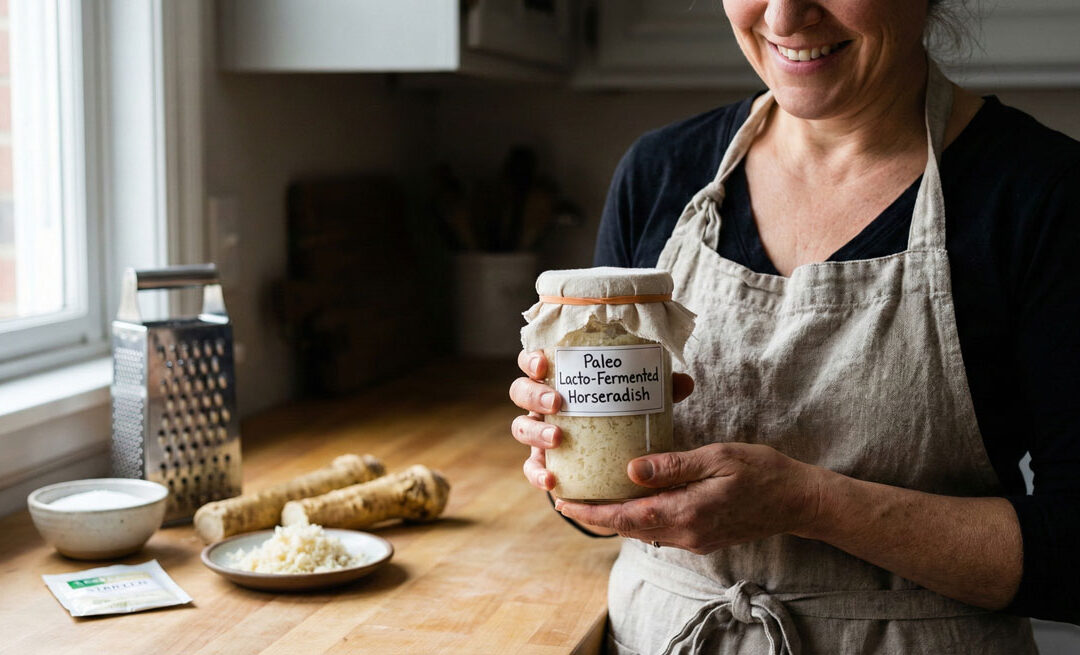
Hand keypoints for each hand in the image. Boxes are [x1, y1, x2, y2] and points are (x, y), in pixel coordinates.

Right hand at [509, 349, 693, 491]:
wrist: (613, 456)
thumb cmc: (619, 416)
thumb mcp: (638, 401)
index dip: (531, 360)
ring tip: (557, 438)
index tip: (544, 364)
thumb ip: (658, 391)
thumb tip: (683, 383)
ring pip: (520, 428)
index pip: (534, 362)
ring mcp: (538, 433)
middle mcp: (541, 405)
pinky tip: (552, 480)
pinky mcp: (542, 463)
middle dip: (534, 395)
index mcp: (558, 379)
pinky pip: (532, 468)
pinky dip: (537, 474)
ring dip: (534, 432)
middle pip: (520, 391)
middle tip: (557, 402)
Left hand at [554, 442, 823, 553]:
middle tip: (566, 494)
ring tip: (590, 495)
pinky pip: (660, 530)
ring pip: (642, 530)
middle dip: (595, 514)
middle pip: (628, 527)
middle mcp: (686, 533)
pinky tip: (631, 498)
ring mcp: (694, 539)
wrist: (798, 501)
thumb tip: (630, 469)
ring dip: (615, 516)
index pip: (626, 516)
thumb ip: (673, 466)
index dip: (592, 511)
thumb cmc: (762, 471)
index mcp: (687, 513)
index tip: (563, 501)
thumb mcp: (717, 458)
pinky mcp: (701, 537)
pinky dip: (638, 516)